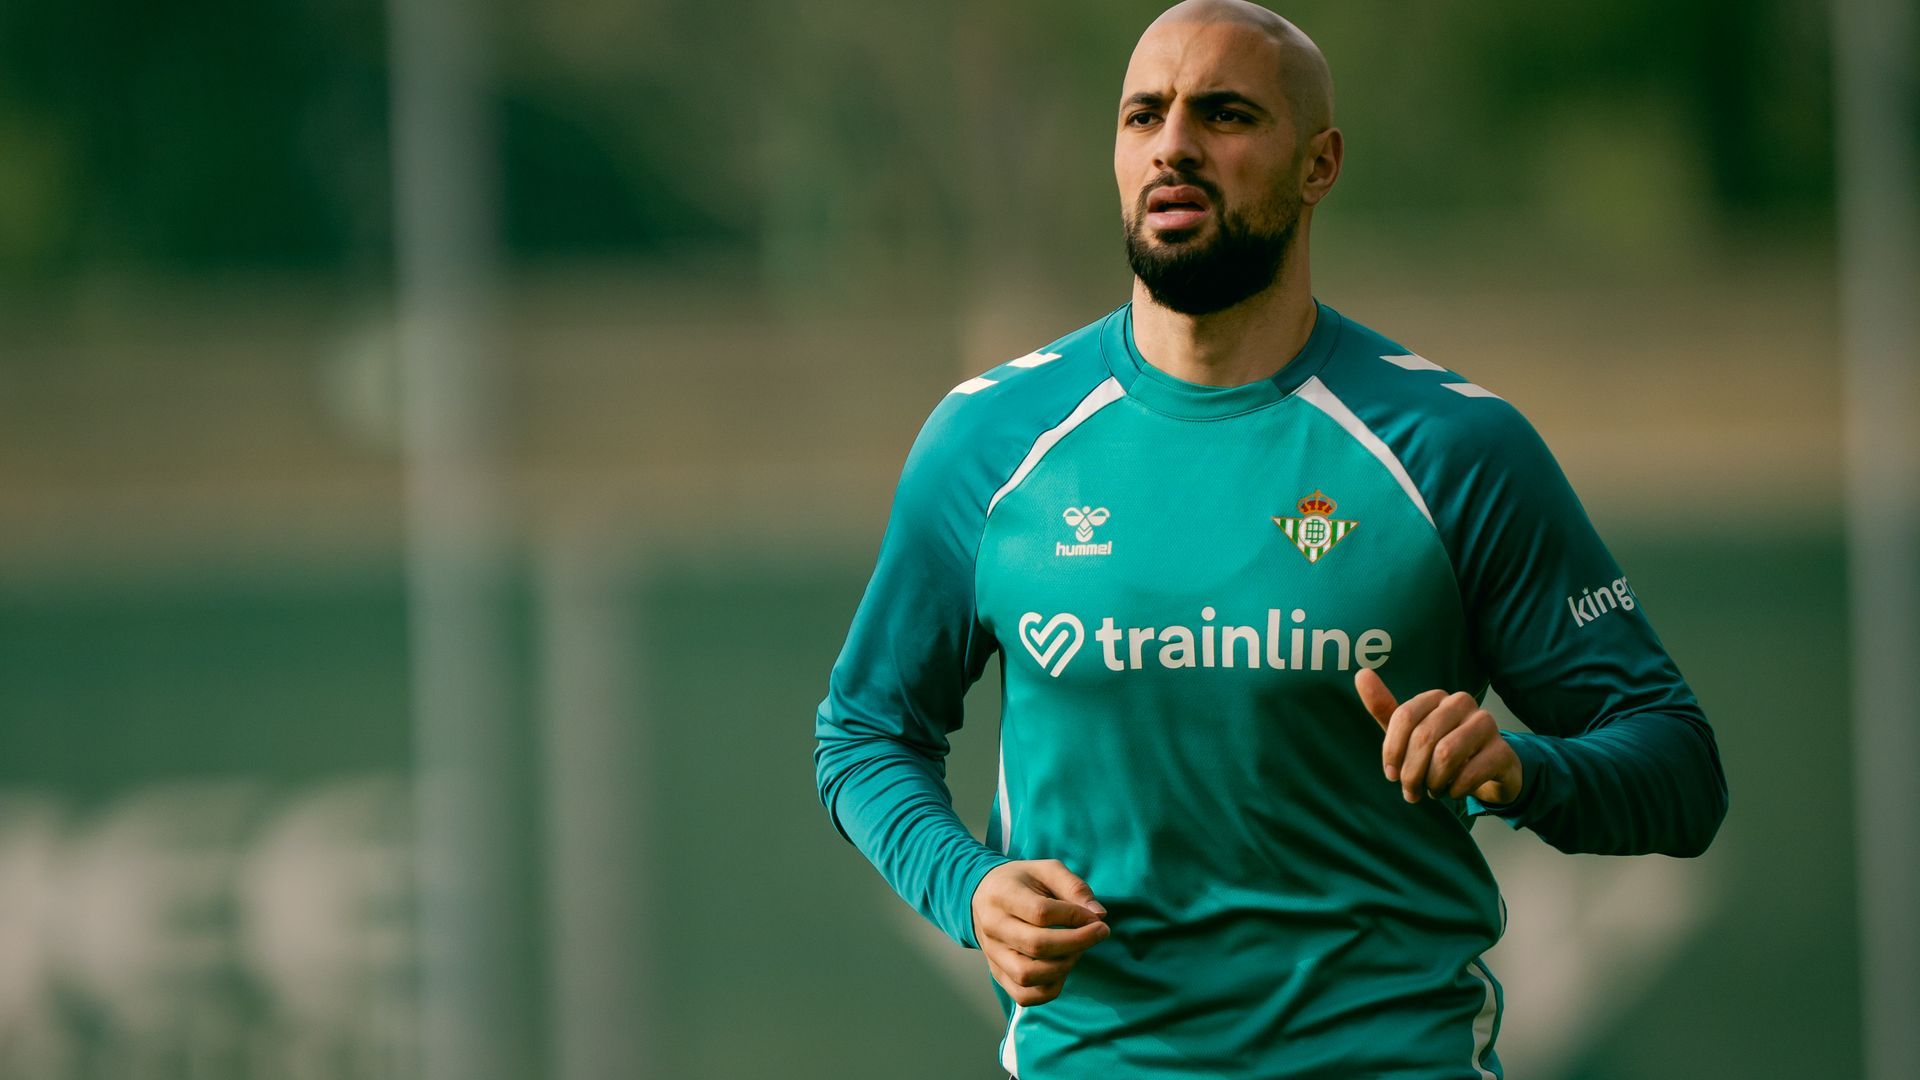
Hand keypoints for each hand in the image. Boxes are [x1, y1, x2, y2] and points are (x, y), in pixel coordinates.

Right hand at [970, 859, 1110, 1006]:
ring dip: (1063, 967)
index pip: (1041, 913)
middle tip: (1099, 933)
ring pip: (1028, 976)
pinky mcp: (997, 973)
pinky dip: (1049, 989)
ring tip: (1077, 951)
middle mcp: (992, 926)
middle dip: (1077, 942)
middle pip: (1037, 946)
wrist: (982, 895)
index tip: (1096, 917)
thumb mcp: (1046, 870)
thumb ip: (1074, 887)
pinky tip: (1062, 968)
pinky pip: (1024, 996)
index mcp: (1003, 895)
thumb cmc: (1020, 881)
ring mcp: (992, 953)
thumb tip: (1099, 915)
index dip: (1075, 917)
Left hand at [1354, 668, 1522, 805]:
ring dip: (1433, 782)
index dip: (1392, 750)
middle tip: (1410, 792)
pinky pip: (1471, 773)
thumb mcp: (1409, 733)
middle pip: (1424, 737)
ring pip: (1446, 754)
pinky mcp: (1503, 751)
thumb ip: (1385, 708)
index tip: (1390, 774)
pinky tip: (1453, 791)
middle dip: (1411, 772)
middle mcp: (1463, 703)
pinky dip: (1455, 789)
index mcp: (1437, 697)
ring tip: (1433, 790)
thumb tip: (1361, 673)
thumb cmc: (1441, 749)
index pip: (1404, 716)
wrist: (1487, 771)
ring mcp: (1486, 724)